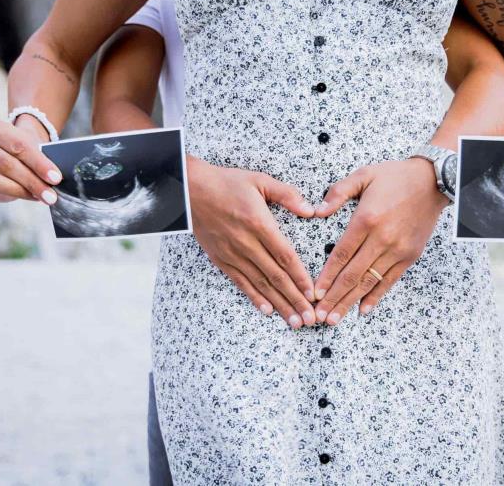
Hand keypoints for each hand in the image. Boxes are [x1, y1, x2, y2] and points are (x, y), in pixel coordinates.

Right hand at [0, 115, 62, 203]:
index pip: (18, 145)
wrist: (15, 146)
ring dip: (23, 191)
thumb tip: (54, 178)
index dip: (39, 163)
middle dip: (32, 182)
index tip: (56, 178)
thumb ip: (43, 157)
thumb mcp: (35, 144)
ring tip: (43, 197)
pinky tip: (32, 196)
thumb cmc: (26, 145)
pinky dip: (15, 194)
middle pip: (7, 164)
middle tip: (51, 195)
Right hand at [186, 157, 317, 328]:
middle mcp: (246, 243)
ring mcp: (232, 254)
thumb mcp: (260, 181)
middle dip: (295, 299)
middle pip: (275, 276)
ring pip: (260, 284)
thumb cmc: (227, 183)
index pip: (285, 256)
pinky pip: (240, 282)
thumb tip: (311, 211)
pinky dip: (254, 297)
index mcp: (259, 223)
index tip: (313, 294)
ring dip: (279, 304)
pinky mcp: (220, 259)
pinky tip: (267, 310)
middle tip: (310, 318)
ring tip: (294, 321)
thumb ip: (287, 195)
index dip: (300, 277)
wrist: (189, 190)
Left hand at [311, 159, 447, 325]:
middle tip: (320, 316)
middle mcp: (382, 238)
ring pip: (370, 281)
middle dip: (334, 297)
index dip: (326, 277)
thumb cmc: (395, 176)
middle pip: (353, 274)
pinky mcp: (410, 255)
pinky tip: (363, 309)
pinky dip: (377, 296)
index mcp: (366, 219)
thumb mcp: (363, 175)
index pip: (341, 254)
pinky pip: (390, 280)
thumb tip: (317, 211)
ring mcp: (398, 249)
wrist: (432, 181)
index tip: (315, 293)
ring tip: (336, 318)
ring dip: (351, 302)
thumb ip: (338, 192)